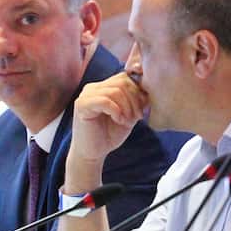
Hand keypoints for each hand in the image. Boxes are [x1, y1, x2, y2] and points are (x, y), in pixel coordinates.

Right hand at [66, 72, 147, 191]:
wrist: (92, 153)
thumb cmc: (109, 134)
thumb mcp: (129, 115)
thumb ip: (136, 101)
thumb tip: (149, 90)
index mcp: (104, 87)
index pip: (125, 77)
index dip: (138, 91)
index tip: (142, 110)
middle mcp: (93, 87)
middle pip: (122, 81)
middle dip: (134, 99)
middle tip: (137, 117)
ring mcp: (86, 95)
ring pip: (115, 91)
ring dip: (127, 107)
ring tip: (126, 121)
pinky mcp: (82, 105)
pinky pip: (104, 101)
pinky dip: (116, 111)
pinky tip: (118, 120)